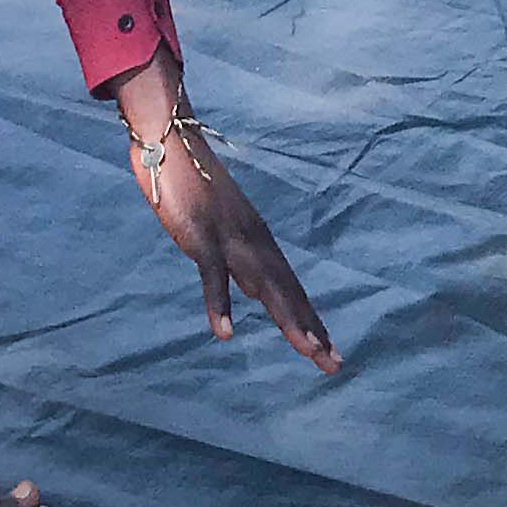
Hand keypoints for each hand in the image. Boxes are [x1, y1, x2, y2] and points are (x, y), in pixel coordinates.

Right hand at [121, 66, 341, 375]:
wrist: (172, 141)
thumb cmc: (194, 186)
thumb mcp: (222, 232)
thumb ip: (240, 261)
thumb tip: (253, 293)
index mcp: (259, 240)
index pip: (291, 287)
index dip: (310, 320)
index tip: (329, 352)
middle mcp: (254, 240)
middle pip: (288, 292)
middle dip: (311, 328)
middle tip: (334, 365)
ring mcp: (229, 238)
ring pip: (264, 286)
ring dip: (286, 319)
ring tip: (308, 351)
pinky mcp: (201, 235)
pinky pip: (213, 275)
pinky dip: (219, 304)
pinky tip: (225, 333)